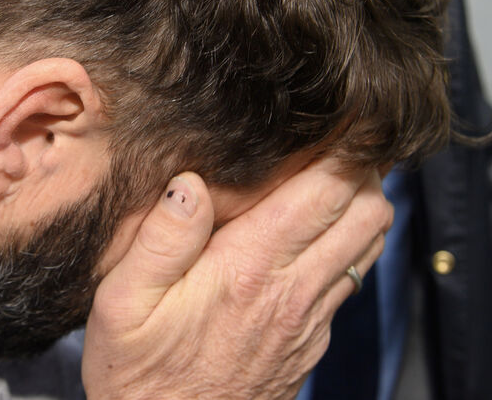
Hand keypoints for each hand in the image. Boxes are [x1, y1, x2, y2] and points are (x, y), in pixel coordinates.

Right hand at [81, 157, 391, 398]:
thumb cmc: (138, 374)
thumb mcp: (122, 304)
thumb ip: (161, 239)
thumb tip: (192, 182)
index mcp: (250, 269)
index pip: (326, 192)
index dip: (343, 147)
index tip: (337, 116)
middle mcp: (294, 292)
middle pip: (368, 211)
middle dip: (361, 167)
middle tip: (332, 141)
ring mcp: (310, 320)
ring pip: (369, 244)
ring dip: (361, 204)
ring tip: (327, 177)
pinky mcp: (311, 341)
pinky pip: (349, 279)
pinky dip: (346, 244)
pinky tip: (309, 233)